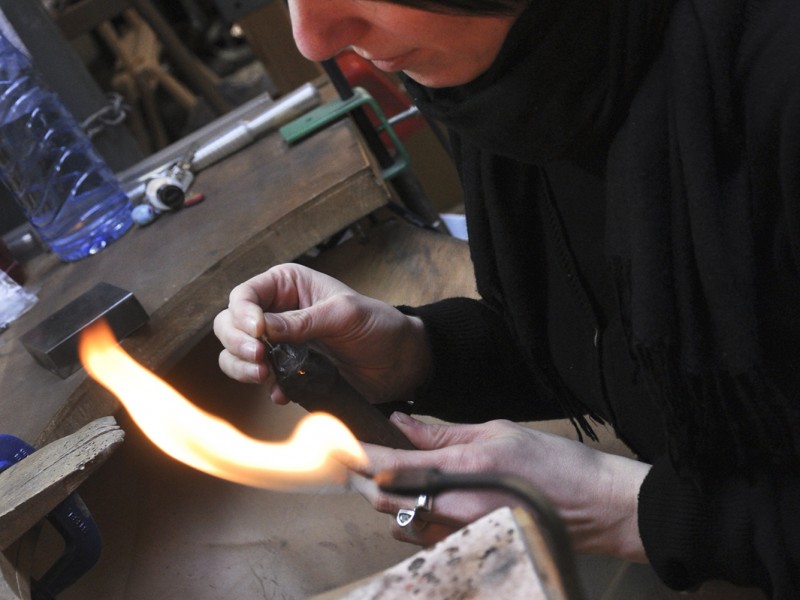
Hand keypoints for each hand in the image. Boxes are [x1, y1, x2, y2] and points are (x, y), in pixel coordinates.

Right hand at [213, 263, 431, 403]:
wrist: (400, 362)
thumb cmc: (378, 325)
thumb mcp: (343, 314)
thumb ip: (302, 321)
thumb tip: (262, 328)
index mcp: (287, 285)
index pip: (244, 295)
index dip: (242, 314)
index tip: (258, 333)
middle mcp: (276, 311)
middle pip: (229, 324)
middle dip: (237, 342)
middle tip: (258, 357)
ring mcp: (279, 343)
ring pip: (235, 353)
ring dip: (241, 366)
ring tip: (264, 376)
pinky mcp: (287, 370)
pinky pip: (258, 379)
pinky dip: (265, 387)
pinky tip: (281, 392)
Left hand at [350, 413, 650, 561]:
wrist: (596, 508)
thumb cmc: (554, 466)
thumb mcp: (497, 433)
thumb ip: (441, 434)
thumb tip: (401, 423)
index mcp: (460, 472)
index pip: (389, 466)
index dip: (354, 455)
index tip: (332, 443)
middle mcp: (453, 510)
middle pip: (383, 499)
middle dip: (359, 477)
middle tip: (346, 457)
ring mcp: (459, 534)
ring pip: (397, 520)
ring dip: (382, 497)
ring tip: (376, 473)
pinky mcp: (467, 547)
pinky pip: (420, 535)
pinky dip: (406, 514)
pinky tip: (412, 495)